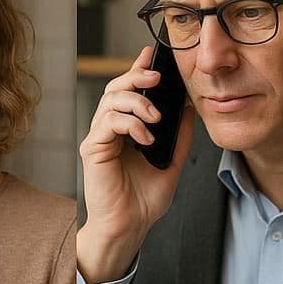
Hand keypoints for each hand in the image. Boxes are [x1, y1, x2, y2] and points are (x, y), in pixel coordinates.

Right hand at [77, 48, 194, 283]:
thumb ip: (179, 135)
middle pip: (115, 89)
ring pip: (110, 101)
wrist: (130, 227)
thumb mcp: (172, 161)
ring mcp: (99, 139)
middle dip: (136, 77)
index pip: (129, 92)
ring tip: (156, 117)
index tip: (153, 56)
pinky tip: (146, 138)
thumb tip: (190, 106)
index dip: (138, 70)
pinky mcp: (92, 149)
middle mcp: (109, 131)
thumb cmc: (144, 201)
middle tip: (157, 78)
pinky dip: (130, 124)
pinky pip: (108, 123)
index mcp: (126, 130)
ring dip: (136, 101)